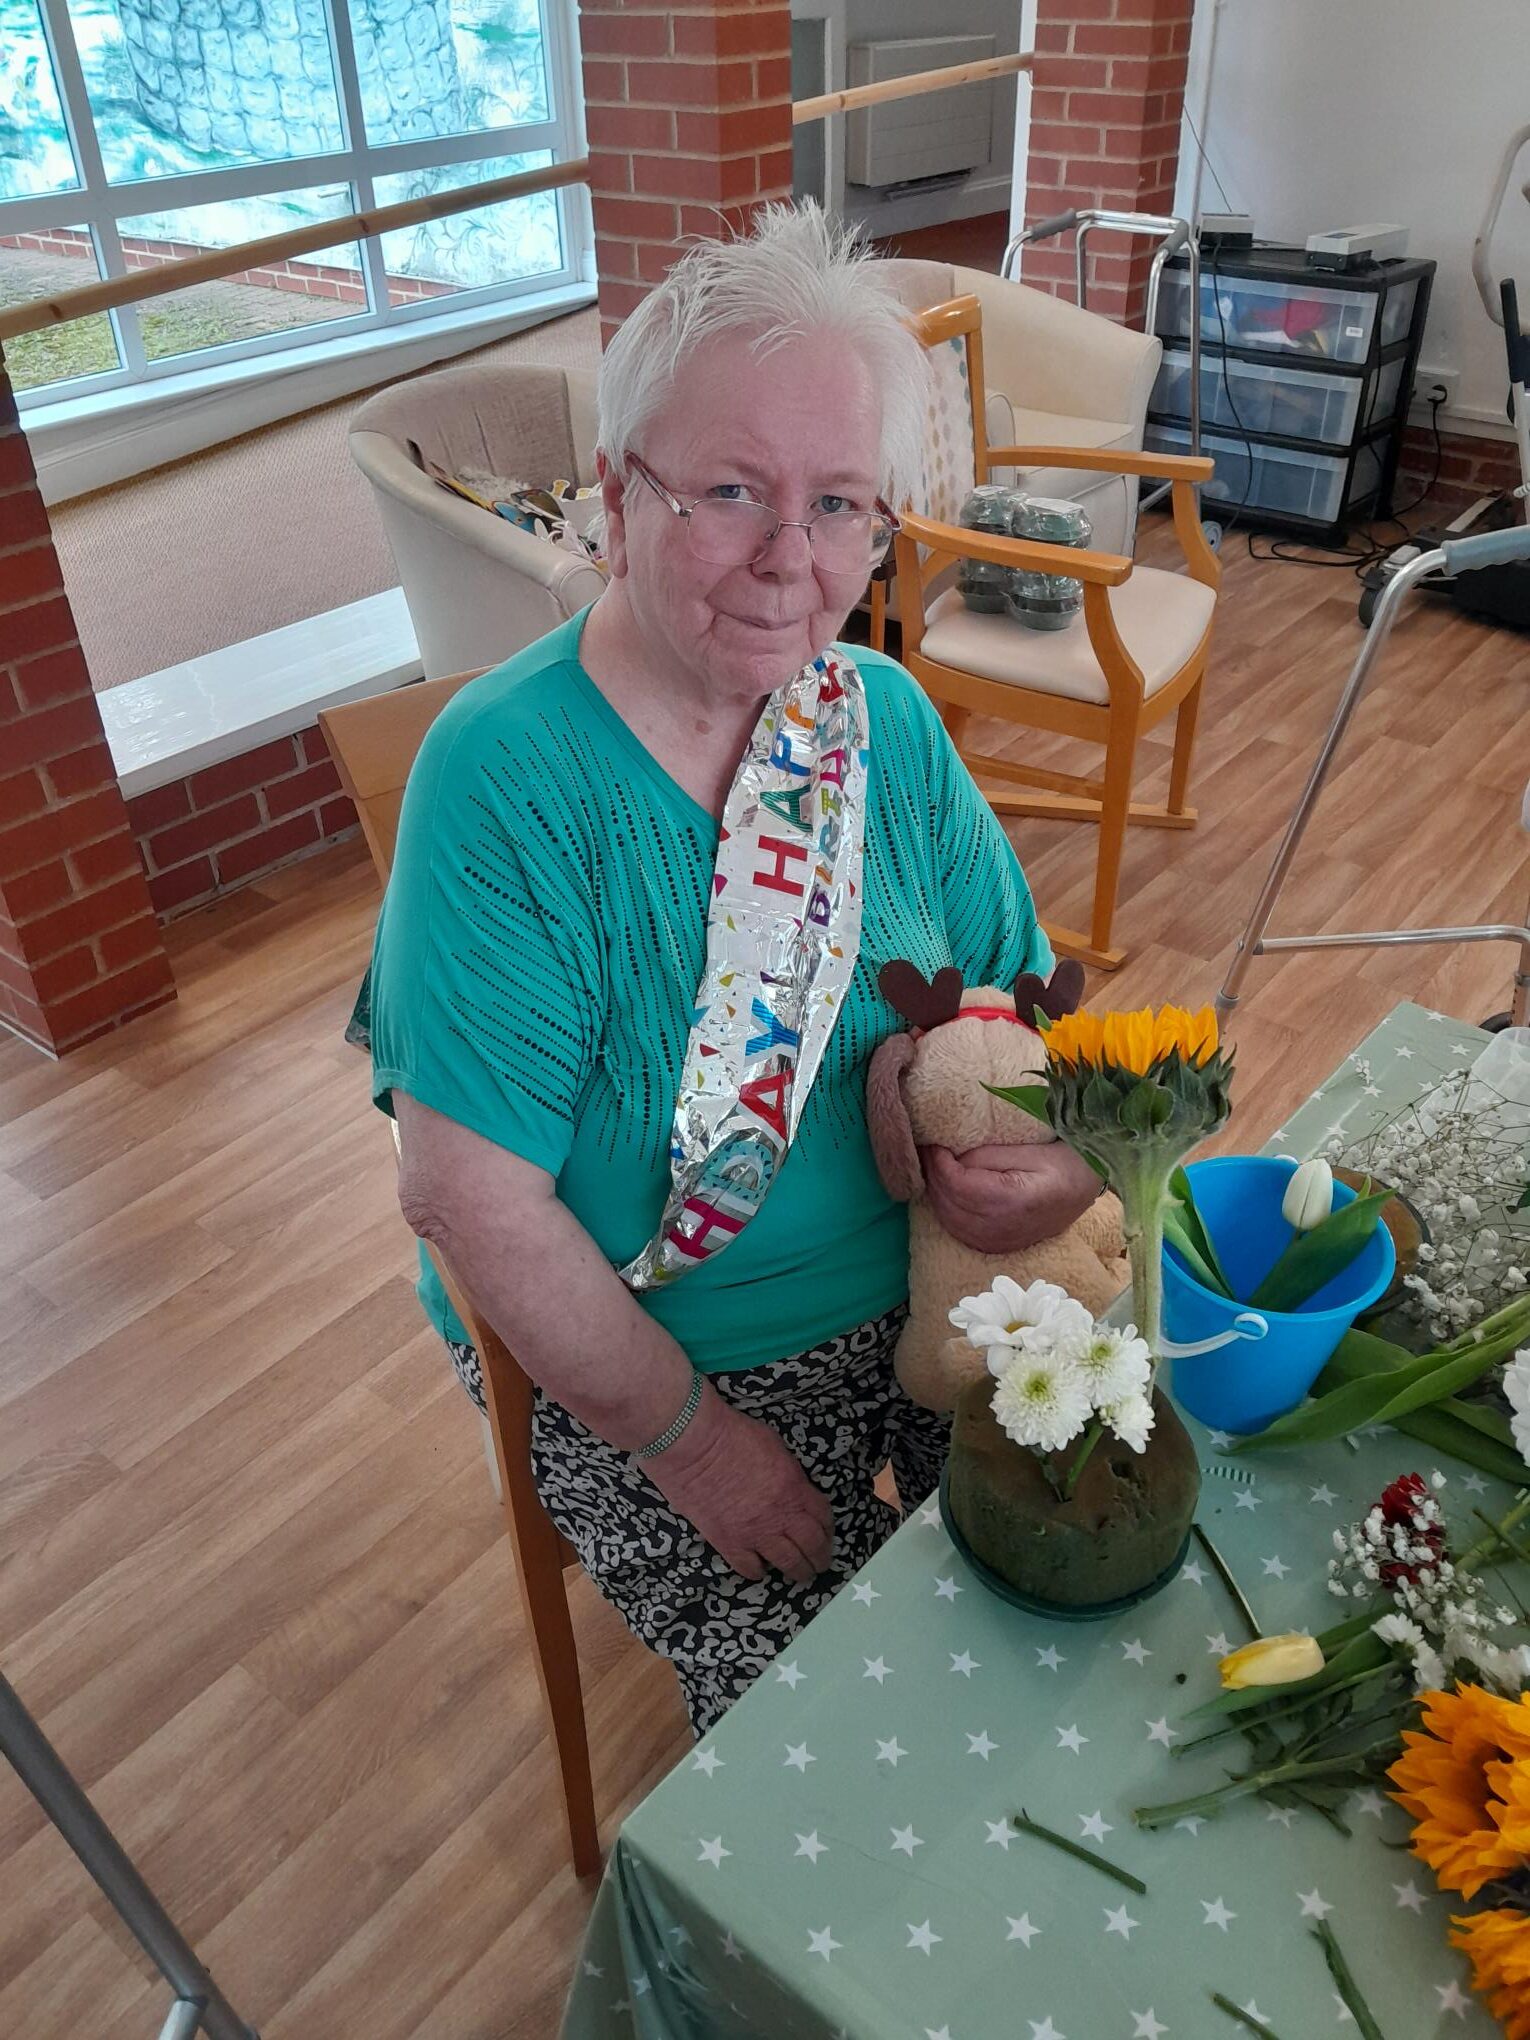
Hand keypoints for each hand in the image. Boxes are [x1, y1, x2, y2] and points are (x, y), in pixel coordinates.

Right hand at [644, 1388, 834, 1584]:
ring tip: (798, 1574)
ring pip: (788, 1563)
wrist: (693, 1444)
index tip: (826, 1535)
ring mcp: (755, 1533)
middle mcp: (781, 1515)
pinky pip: (750, 1569)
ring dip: (797, 1571)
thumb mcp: (775, 1446)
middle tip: (819, 1563)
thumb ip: (789, 1473)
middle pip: (812, 1546)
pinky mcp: (728, 1543)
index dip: (828, 1530)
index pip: (823, 1517)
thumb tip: (792, 1488)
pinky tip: (758, 1567)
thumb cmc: (732, 1434)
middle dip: (819, 1558)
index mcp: (795, 1488)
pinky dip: (758, 1571)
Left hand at [921, 1138, 1101, 1255]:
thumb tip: (950, 1158)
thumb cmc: (1058, 1163)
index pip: (954, 1183)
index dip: (937, 1161)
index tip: (933, 1142)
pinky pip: (958, 1231)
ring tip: (935, 1166)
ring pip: (947, 1219)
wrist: (1083, 1189)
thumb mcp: (1025, 1150)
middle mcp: (999, 1227)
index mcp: (1009, 1200)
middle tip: (928, 1150)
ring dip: (936, 1192)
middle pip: (946, 1202)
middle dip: (932, 1174)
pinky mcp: (996, 1246)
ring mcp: (997, 1242)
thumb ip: (985, 1156)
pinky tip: (946, 1191)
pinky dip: (946, 1210)